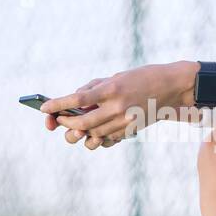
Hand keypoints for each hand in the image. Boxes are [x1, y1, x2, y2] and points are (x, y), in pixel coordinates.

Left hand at [41, 62, 192, 149]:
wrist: (171, 87)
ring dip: (79, 132)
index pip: (77, 100)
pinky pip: (106, 139)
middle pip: (81, 123)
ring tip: (73, 127)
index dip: (58, 105)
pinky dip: (95, 137)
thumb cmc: (141, 77)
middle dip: (65, 123)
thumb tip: (74, 100)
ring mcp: (125, 121)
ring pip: (92, 134)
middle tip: (57, 120)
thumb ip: (94, 88)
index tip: (44, 108)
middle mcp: (117, 107)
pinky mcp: (130, 130)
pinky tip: (91, 131)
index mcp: (112, 89)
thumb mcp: (116, 77)